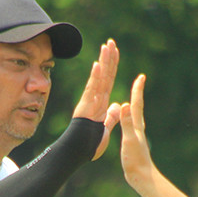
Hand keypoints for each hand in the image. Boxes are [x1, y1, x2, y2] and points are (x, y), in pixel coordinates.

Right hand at [73, 38, 120, 159]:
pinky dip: (95, 78)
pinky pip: (92, 90)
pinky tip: (98, 65)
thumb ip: (111, 118)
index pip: (109, 81)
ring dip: (103, 62)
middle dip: (108, 58)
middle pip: (104, 75)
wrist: (79, 154)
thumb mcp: (106, 129)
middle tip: (111, 41)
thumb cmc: (90, 145)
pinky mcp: (85, 107)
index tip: (115, 52)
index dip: (113, 66)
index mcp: (101, 104)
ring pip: (99, 79)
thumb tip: (118, 106)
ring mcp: (90, 102)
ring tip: (106, 46)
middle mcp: (95, 100)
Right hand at [118, 73, 156, 189]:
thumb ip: (126, 123)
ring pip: (135, 116)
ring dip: (134, 104)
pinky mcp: (133, 143)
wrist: (142, 177)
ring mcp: (136, 136)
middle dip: (137, 93)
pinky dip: (129, 118)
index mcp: (136, 126)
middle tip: (139, 80)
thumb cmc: (135, 161)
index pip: (136, 104)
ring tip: (133, 97)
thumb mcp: (128, 140)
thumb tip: (126, 105)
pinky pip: (130, 125)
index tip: (141, 76)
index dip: (137, 90)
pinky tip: (128, 122)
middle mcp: (138, 129)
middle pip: (138, 107)